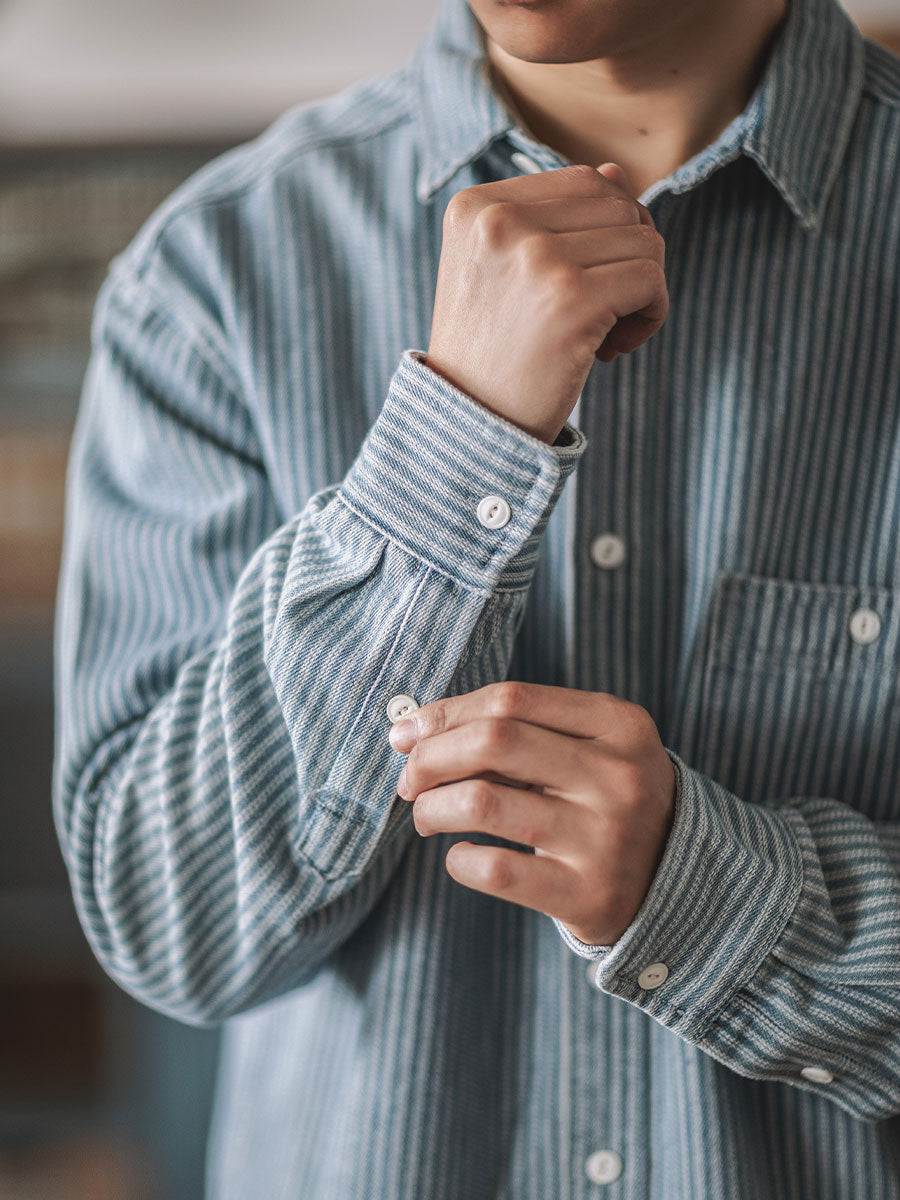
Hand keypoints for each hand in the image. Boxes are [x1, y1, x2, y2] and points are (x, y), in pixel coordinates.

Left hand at [388, 682, 676, 945]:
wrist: (671, 879)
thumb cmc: (604, 798)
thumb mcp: (588, 747)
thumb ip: (516, 729)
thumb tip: (414, 728)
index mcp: (619, 724)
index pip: (511, 699)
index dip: (446, 713)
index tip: (409, 733)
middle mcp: (618, 776)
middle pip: (494, 740)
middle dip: (430, 756)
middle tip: (411, 778)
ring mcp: (606, 837)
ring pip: (482, 802)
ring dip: (431, 806)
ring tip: (427, 815)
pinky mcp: (588, 894)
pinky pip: (495, 869)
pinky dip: (459, 861)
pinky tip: (461, 856)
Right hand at [426, 162, 667, 443]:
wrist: (469, 429)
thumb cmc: (492, 355)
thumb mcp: (504, 275)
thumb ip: (555, 220)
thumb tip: (619, 174)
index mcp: (475, 206)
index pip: (584, 183)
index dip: (604, 233)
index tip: (578, 288)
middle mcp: (499, 221)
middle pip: (618, 205)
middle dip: (627, 258)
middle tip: (602, 314)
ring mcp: (535, 256)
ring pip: (643, 239)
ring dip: (642, 290)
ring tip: (606, 335)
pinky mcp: (570, 297)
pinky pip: (651, 279)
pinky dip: (650, 315)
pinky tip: (614, 348)